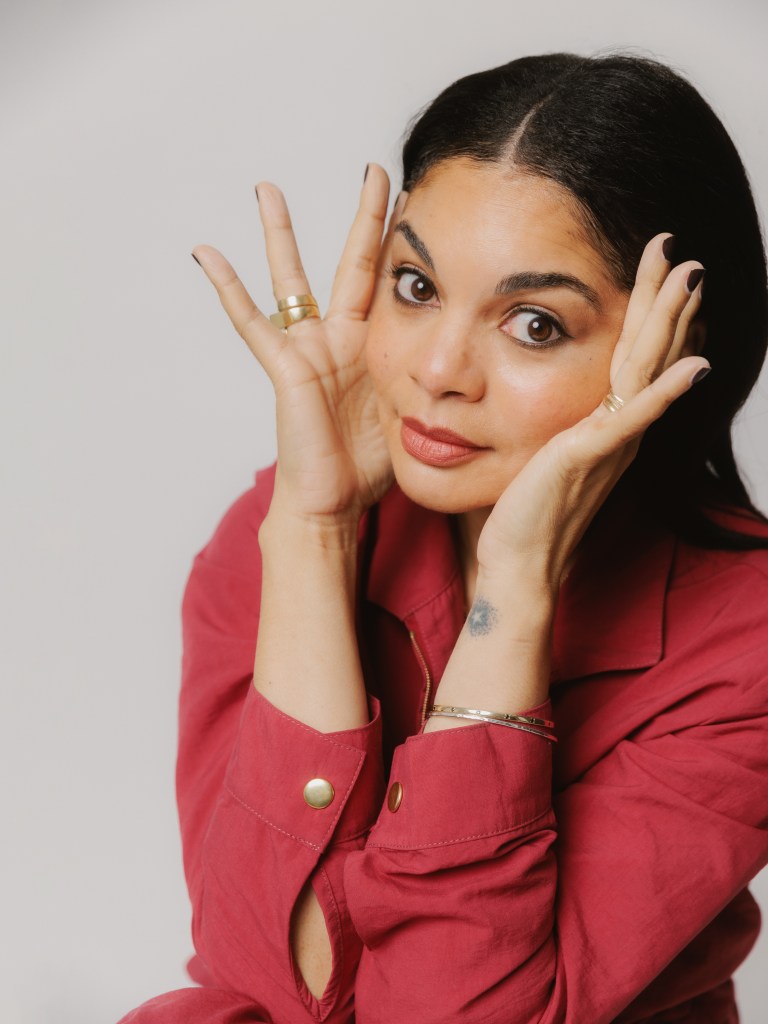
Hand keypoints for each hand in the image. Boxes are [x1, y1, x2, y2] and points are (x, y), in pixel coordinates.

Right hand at [192, 166, 399, 527]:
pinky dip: (229, 289)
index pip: (391, 282)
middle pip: (352, 262)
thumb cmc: (369, 464)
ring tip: (267, 189)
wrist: (335, 501)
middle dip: (365, 217)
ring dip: (280, 234)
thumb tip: (469, 361)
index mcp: (373, 345)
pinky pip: (251, 323)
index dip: (406, 245)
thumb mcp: (410, 409)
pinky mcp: (284, 367)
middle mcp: (338, 337)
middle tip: (376, 169)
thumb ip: (427, 377)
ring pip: (290, 278)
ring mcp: (307, 348)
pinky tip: (206, 254)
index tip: (425, 202)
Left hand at [476, 234, 708, 589]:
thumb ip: (560, 427)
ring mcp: (609, 443)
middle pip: (647, 353)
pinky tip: (693, 367)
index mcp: (606, 427)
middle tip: (681, 252)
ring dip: (670, 322)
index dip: (650, 316)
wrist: (519, 564)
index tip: (661, 273)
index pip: (634, 360)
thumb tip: (552, 404)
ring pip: (645, 369)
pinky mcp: (588, 456)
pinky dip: (664, 392)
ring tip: (690, 277)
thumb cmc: (524, 514)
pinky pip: (633, 417)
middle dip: (664, 301)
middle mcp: (617, 431)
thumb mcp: (543, 455)